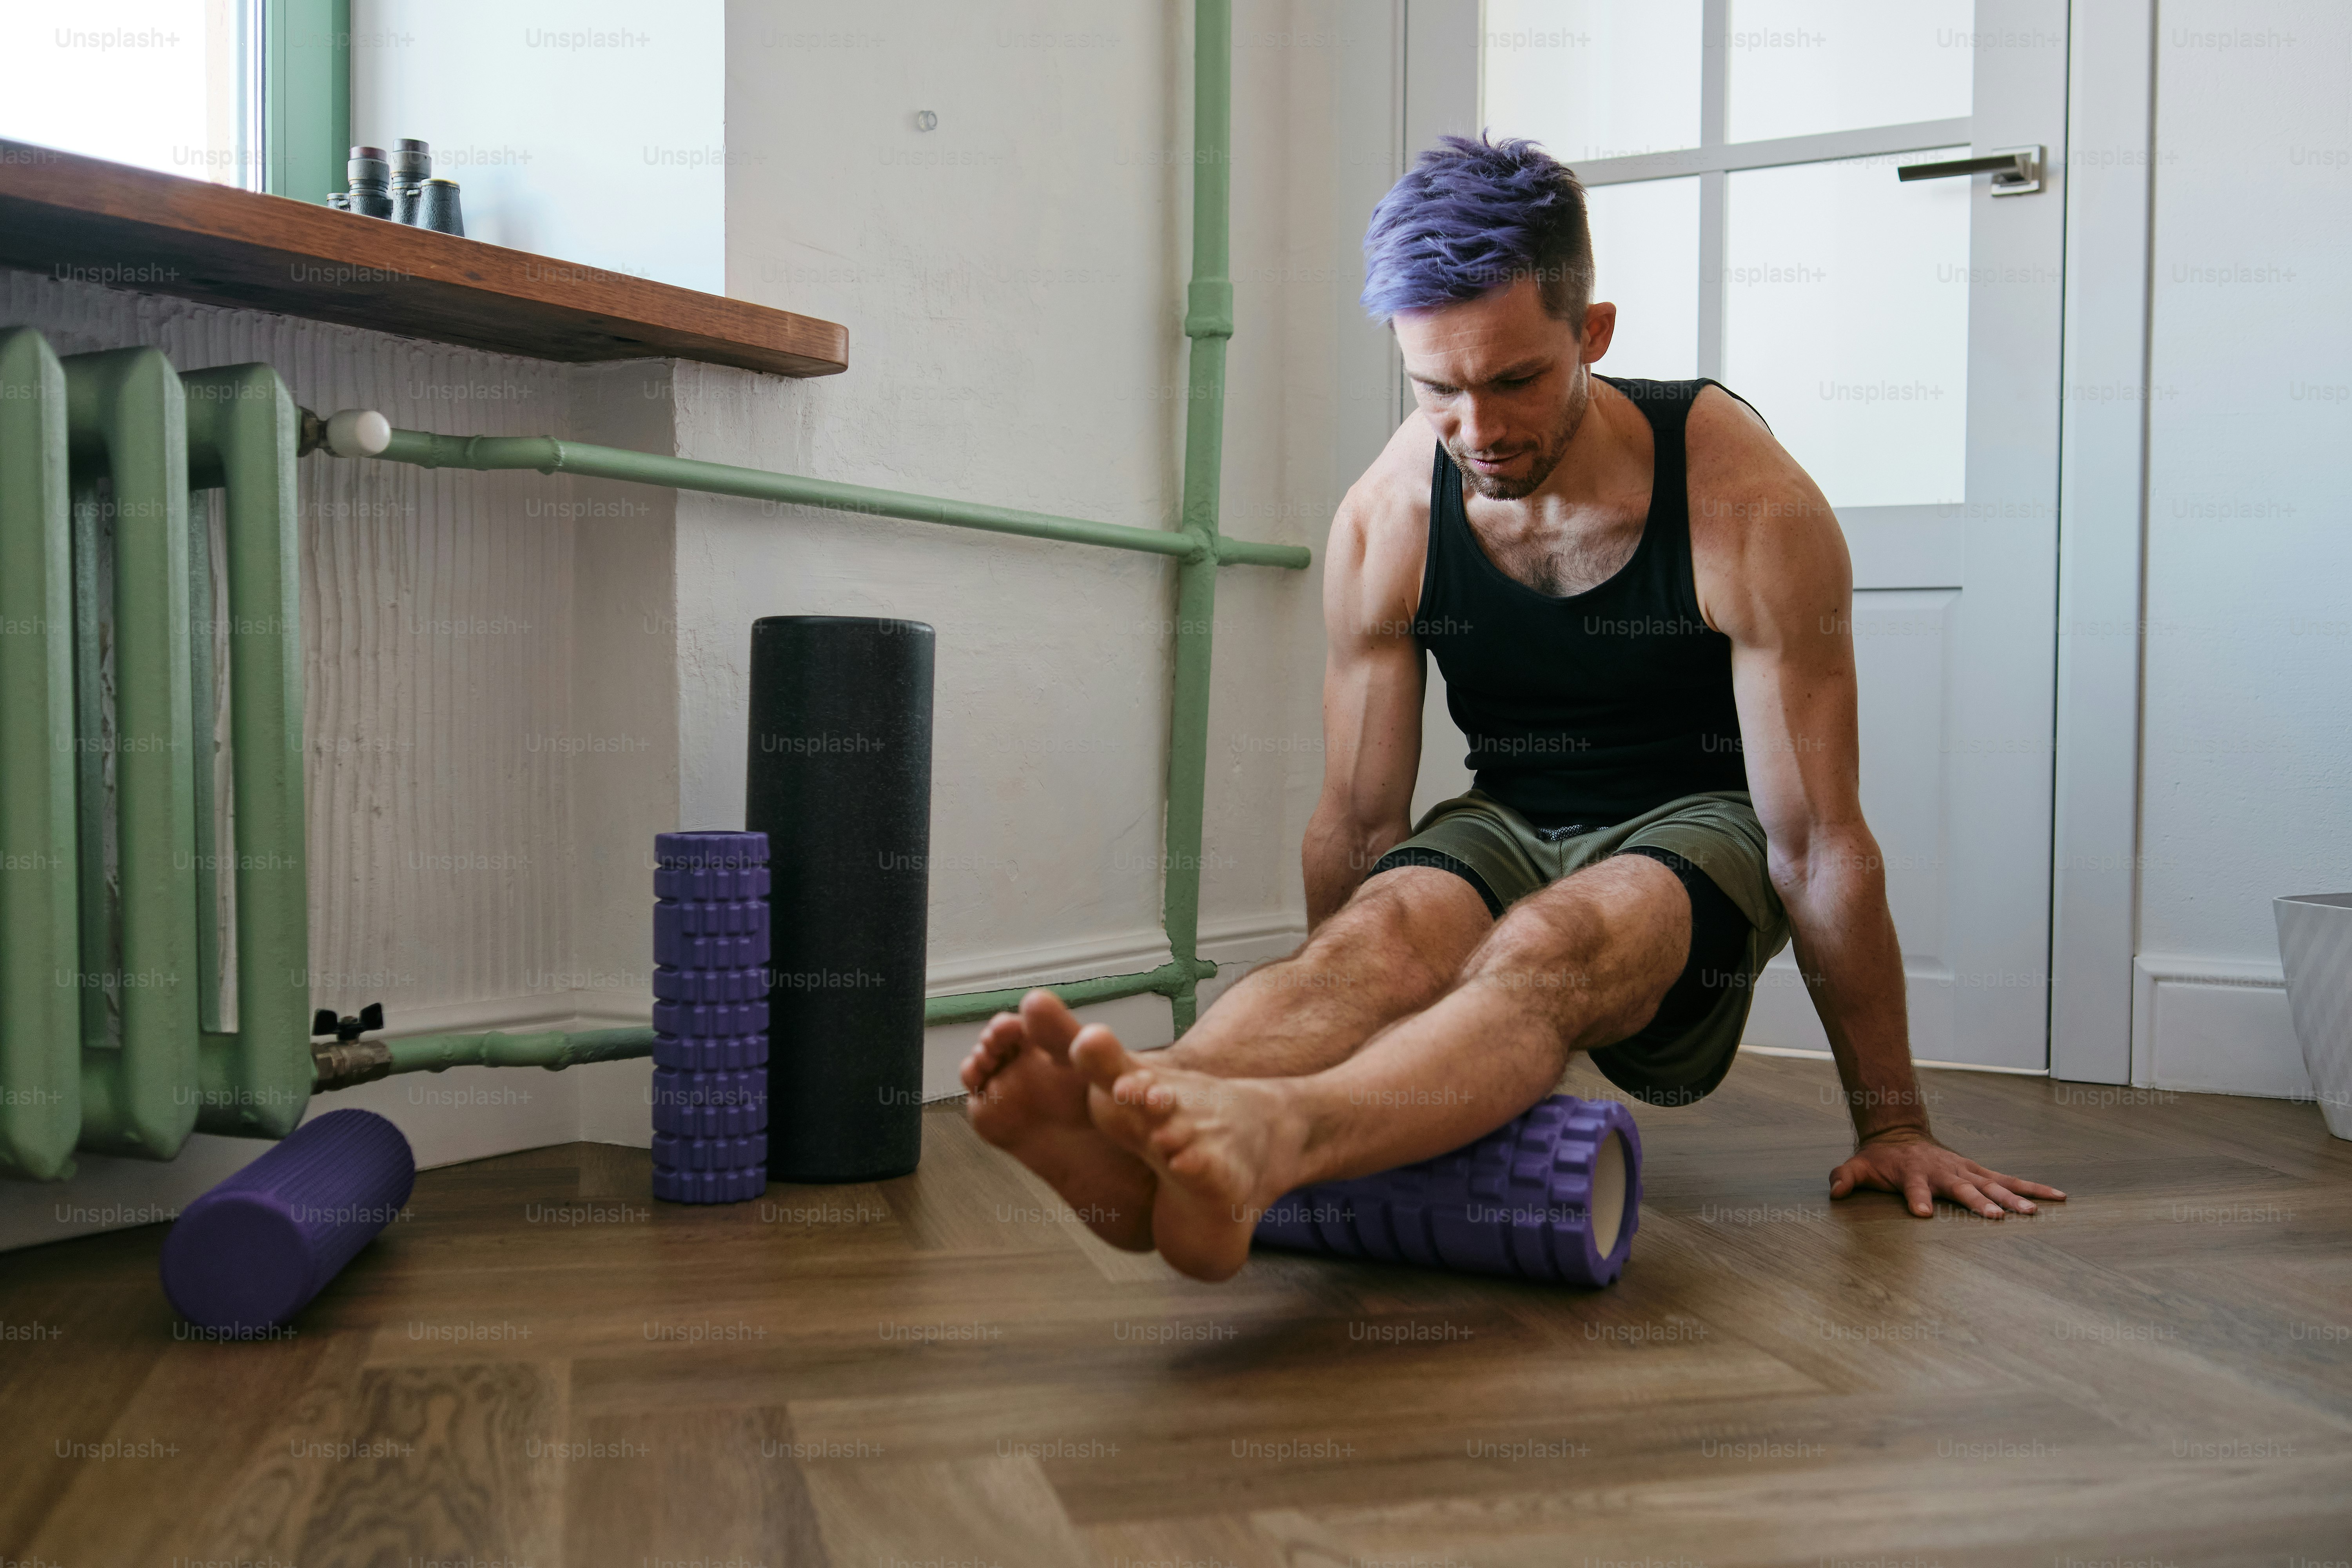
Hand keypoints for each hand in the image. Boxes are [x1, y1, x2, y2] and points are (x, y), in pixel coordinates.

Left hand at [1828, 1127, 2065, 1218]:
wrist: (1900, 1134)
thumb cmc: (1879, 1159)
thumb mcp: (1856, 1166)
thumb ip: (1844, 1178)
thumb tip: (1834, 1191)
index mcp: (1913, 1174)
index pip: (1914, 1189)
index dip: (1917, 1200)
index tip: (1921, 1214)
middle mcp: (1944, 1172)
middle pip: (1962, 1189)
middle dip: (1977, 1202)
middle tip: (1994, 1217)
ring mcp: (1965, 1172)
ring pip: (1993, 1185)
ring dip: (2013, 1199)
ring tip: (2033, 1213)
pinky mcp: (1980, 1173)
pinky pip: (2010, 1180)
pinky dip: (2034, 1188)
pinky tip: (2058, 1197)